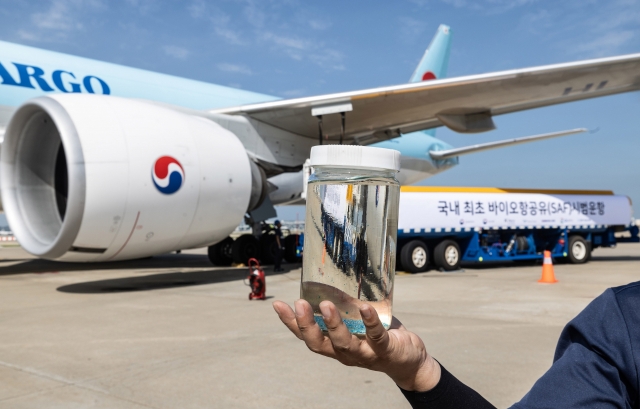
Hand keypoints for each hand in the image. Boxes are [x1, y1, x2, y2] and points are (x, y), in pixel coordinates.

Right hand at [273, 299, 440, 391]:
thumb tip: (330, 278)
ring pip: (344, 344)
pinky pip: (376, 337)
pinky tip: (365, 309)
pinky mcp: (386, 350)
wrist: (410, 360)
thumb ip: (345, 308)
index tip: (278, 304)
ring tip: (327, 305)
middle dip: (307, 325)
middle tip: (299, 304)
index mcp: (334, 345)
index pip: (307, 336)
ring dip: (334, 325)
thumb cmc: (379, 336)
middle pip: (319, 343)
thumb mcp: (357, 323)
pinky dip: (370, 323)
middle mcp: (345, 353)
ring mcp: (365, 354)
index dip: (290, 322)